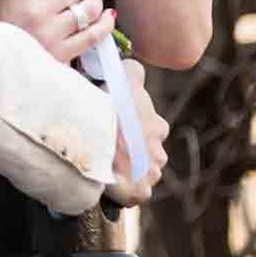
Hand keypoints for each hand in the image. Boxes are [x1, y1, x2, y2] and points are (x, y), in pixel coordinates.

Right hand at [103, 59, 169, 206]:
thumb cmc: (107, 111)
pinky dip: (126, 188)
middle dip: (133, 147)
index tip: (117, 122)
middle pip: (147, 147)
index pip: (150, 123)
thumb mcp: (123, 83)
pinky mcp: (141, 191)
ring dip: (130, 167)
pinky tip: (110, 181)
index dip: (132, 121)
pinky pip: (136, 191)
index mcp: (156, 124)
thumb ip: (132, 72)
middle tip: (109, 144)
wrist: (96, 144)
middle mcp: (158, 148)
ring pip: (142, 169)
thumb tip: (134, 65)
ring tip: (107, 164)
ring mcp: (150, 172)